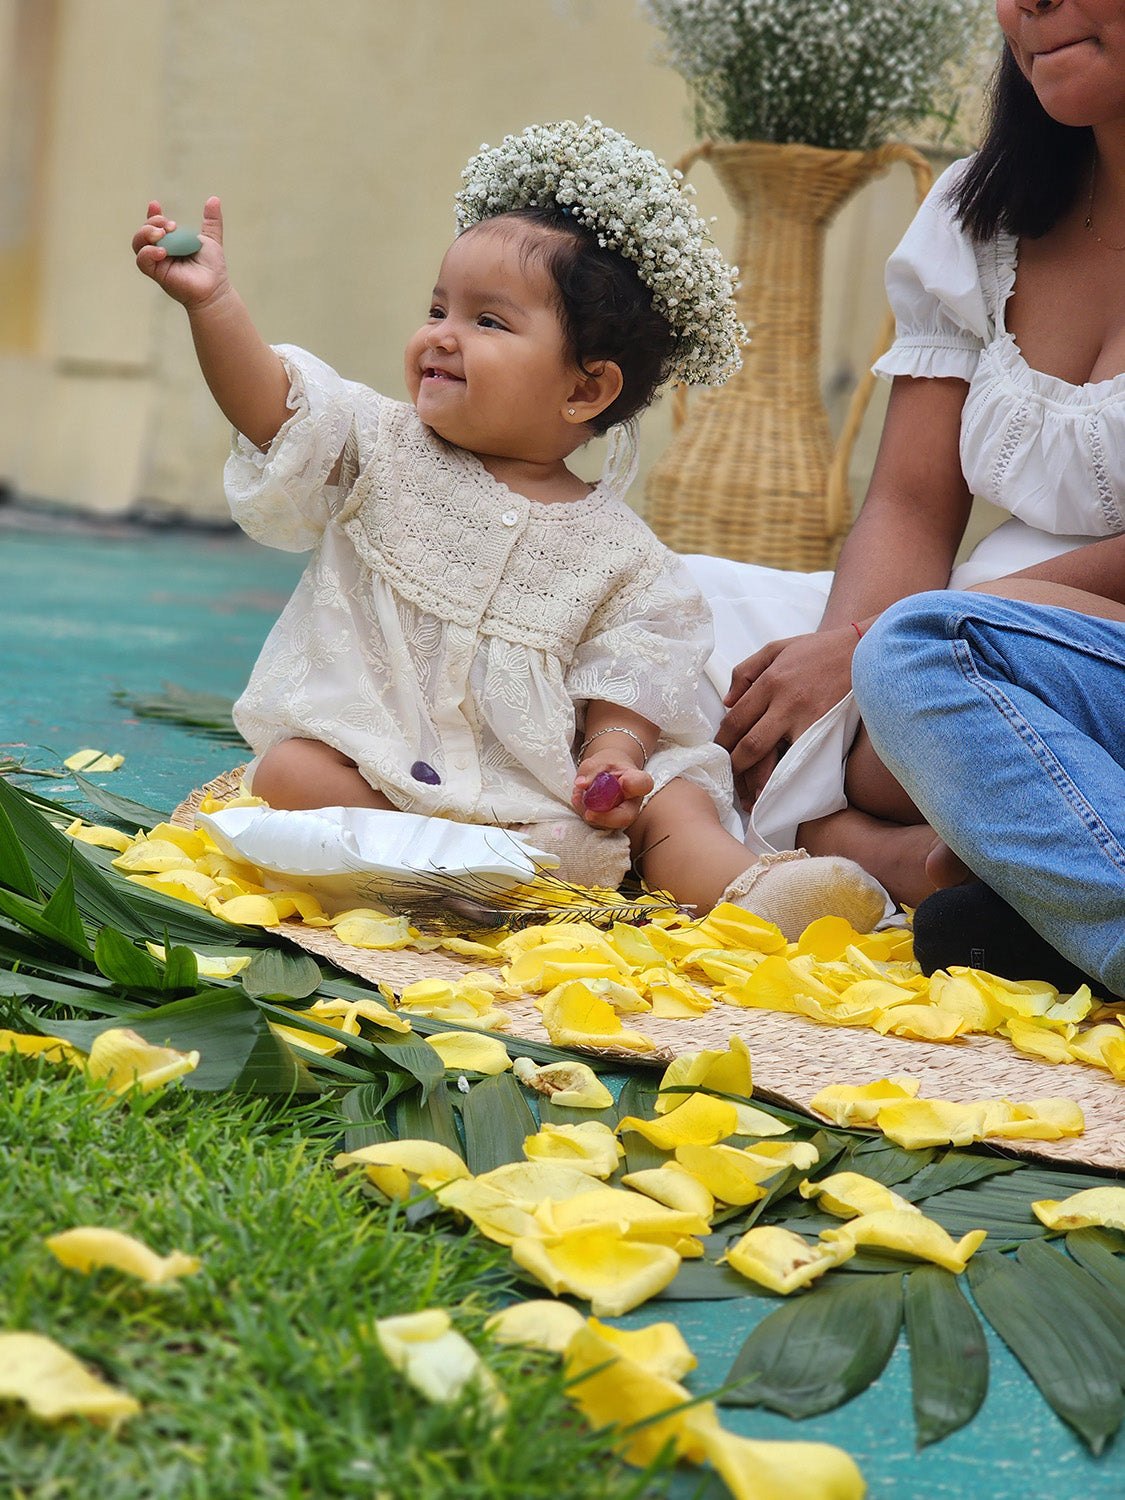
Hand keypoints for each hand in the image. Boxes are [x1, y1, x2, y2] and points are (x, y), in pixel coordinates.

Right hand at [132, 197, 229, 310]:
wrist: (215, 289)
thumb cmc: (212, 268)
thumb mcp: (211, 239)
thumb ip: (211, 221)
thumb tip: (214, 199)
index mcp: (170, 240)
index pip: (155, 224)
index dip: (152, 214)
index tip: (155, 204)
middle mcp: (160, 249)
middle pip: (144, 230)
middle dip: (153, 222)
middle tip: (172, 226)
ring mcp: (156, 262)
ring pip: (138, 243)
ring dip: (147, 233)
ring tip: (164, 234)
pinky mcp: (156, 274)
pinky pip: (142, 261)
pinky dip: (148, 252)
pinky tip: (162, 251)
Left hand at [572, 755, 653, 829]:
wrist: (607, 774)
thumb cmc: (607, 767)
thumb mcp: (598, 762)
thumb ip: (592, 770)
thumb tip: (581, 784)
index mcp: (637, 781)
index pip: (642, 784)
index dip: (633, 784)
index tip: (621, 781)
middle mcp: (633, 802)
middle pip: (626, 816)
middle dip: (604, 815)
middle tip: (588, 810)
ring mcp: (621, 816)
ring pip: (606, 823)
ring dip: (587, 810)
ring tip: (579, 793)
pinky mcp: (608, 823)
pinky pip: (595, 823)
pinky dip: (582, 812)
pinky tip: (578, 798)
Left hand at [716, 626, 857, 808]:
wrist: (863, 652)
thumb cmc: (818, 650)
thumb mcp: (776, 649)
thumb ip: (746, 671)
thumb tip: (728, 701)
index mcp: (769, 682)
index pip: (736, 720)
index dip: (723, 742)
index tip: (718, 755)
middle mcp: (784, 703)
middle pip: (750, 743)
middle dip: (735, 766)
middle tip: (729, 780)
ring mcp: (806, 720)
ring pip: (772, 756)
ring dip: (756, 779)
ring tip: (748, 796)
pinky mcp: (825, 731)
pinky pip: (799, 759)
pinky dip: (785, 776)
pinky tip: (777, 790)